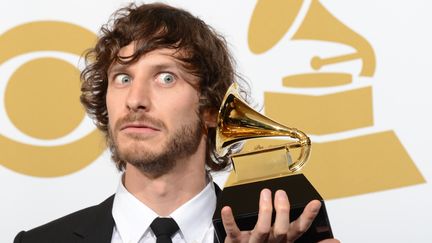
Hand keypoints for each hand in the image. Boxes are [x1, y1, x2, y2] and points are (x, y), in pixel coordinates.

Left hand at [221, 189, 338, 242]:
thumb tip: (336, 241)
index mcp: (284, 242)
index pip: (299, 230)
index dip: (308, 217)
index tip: (315, 202)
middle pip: (281, 230)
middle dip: (283, 212)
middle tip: (281, 193)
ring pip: (262, 230)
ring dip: (264, 211)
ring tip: (265, 193)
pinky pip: (233, 232)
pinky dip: (229, 220)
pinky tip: (227, 208)